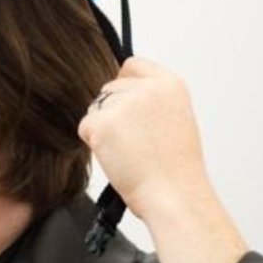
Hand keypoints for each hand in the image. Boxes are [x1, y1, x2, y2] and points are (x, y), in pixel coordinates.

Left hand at [78, 57, 208, 220]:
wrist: (175, 196)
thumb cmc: (176, 169)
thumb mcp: (175, 119)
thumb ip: (151, 100)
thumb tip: (121, 94)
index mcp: (170, 83)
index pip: (131, 66)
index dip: (125, 86)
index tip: (129, 108)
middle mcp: (147, 87)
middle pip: (109, 89)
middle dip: (113, 113)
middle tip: (135, 143)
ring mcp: (124, 103)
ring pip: (96, 108)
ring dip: (104, 129)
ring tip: (131, 152)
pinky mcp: (102, 122)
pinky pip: (86, 127)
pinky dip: (95, 144)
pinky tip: (118, 158)